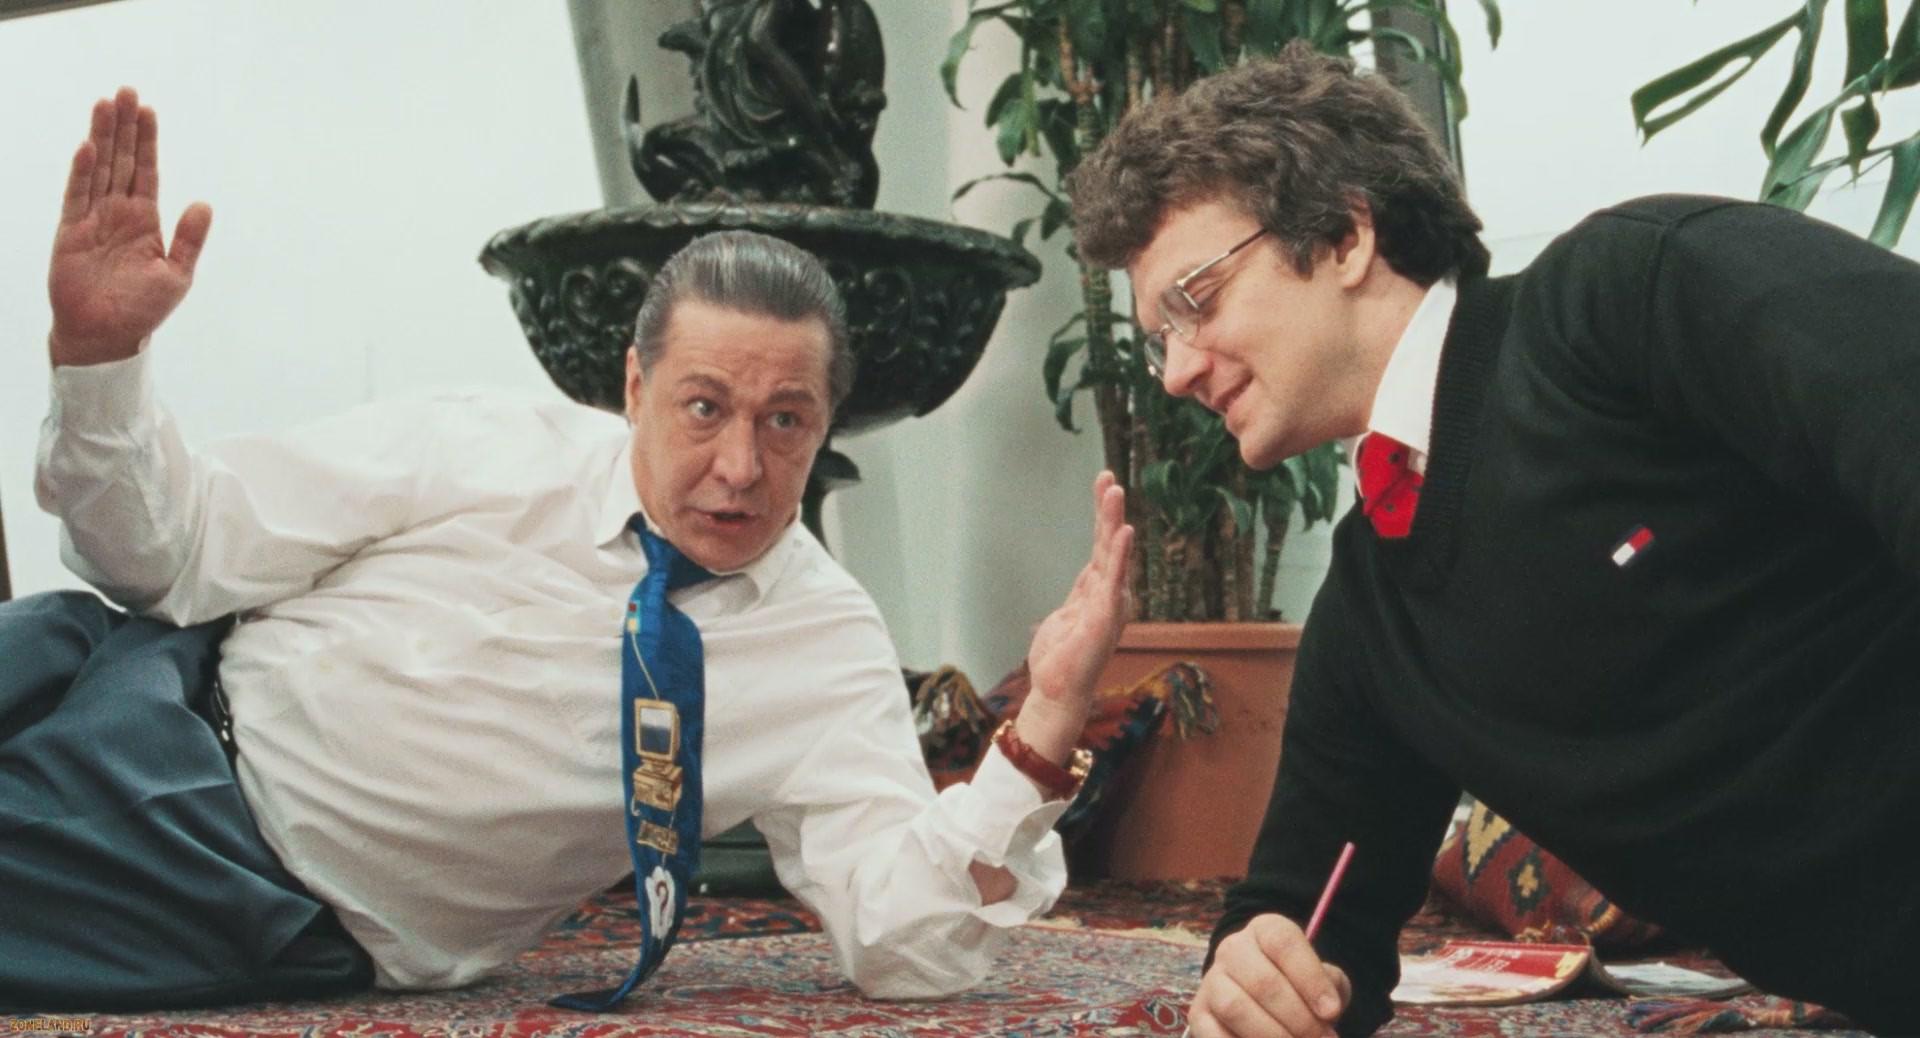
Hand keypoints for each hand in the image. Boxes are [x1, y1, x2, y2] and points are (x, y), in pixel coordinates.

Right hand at [48, 86, 211, 366]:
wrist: (106, 336)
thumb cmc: (142, 310)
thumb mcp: (176, 274)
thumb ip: (189, 239)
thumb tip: (204, 203)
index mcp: (145, 221)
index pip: (146, 171)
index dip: (147, 142)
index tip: (148, 110)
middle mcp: (118, 214)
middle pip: (121, 161)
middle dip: (124, 127)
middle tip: (127, 92)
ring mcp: (93, 220)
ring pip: (99, 169)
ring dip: (103, 138)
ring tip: (106, 105)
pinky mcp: (71, 232)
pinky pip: (76, 196)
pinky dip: (82, 172)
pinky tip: (88, 147)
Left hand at [1015, 470, 1132, 763]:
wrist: (1057, 691)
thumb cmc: (1061, 658)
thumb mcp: (1068, 614)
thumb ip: (1082, 592)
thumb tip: (1089, 574)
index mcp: (1098, 590)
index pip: (1101, 544)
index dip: (1102, 514)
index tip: (1103, 484)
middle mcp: (1110, 593)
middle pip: (1108, 542)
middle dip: (1108, 509)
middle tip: (1107, 478)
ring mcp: (1110, 603)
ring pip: (1112, 554)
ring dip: (1113, 522)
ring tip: (1115, 491)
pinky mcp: (1106, 616)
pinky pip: (1114, 579)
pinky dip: (1120, 554)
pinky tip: (1124, 532)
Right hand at [1186, 914, 1351, 1037]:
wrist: (1263, 999)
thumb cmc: (1301, 988)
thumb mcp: (1323, 979)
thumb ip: (1330, 987)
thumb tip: (1326, 1009)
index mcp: (1265, 930)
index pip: (1284, 943)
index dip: (1311, 979)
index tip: (1332, 1011)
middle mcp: (1233, 948)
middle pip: (1263, 981)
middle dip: (1299, 1019)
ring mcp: (1212, 981)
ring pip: (1235, 1007)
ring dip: (1272, 1035)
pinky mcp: (1198, 1014)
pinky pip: (1214, 1035)